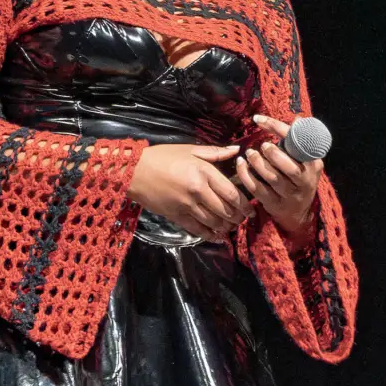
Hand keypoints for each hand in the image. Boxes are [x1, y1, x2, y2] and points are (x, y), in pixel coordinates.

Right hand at [127, 142, 252, 240]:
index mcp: (204, 172)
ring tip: (232, 226)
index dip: (245, 204)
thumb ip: (215, 152)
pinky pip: (198, 230)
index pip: (232, 193)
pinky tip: (217, 236)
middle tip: (243, 219)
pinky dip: (210, 235)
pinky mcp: (177, 217)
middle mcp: (199, 191)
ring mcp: (187, 206)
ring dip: (226, 227)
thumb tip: (237, 150)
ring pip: (215, 222)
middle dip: (238, 217)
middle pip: (226, 211)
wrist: (134, 172)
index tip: (251, 209)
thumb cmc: (162, 157)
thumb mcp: (189, 150)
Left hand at [234, 115, 322, 239]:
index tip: (259, 119)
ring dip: (257, 163)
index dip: (278, 128)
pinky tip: (241, 166)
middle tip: (262, 145)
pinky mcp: (274, 205)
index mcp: (313, 164)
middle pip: (289, 167)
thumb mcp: (306, 160)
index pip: (299, 143)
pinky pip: (257, 189)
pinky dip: (246, 176)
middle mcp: (305, 180)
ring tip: (249, 154)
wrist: (298, 213)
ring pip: (272, 178)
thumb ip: (299, 141)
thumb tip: (298, 119)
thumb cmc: (299, 178)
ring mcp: (290, 195)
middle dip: (273, 153)